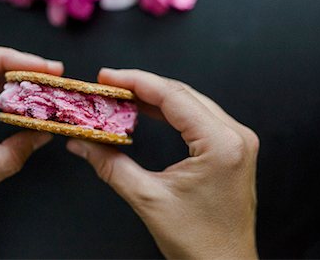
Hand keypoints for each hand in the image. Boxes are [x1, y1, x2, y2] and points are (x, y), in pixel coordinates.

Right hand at [66, 69, 258, 258]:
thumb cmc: (198, 242)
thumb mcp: (148, 199)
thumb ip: (111, 166)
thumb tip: (82, 144)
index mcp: (221, 144)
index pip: (173, 96)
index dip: (136, 81)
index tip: (108, 77)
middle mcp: (235, 136)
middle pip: (183, 95)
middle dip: (144, 86)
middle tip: (110, 85)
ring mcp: (237, 141)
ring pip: (191, 103)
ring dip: (157, 98)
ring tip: (124, 95)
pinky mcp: (232, 149)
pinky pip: (199, 119)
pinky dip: (171, 113)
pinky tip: (150, 111)